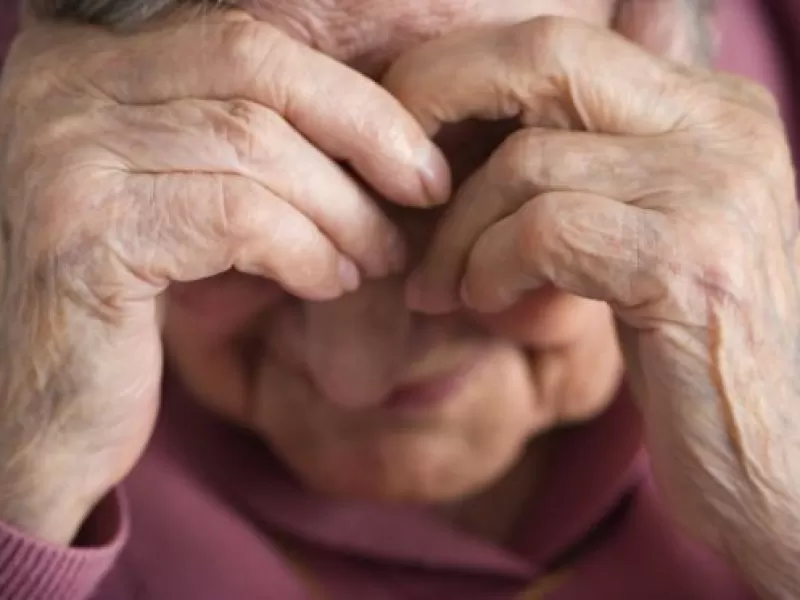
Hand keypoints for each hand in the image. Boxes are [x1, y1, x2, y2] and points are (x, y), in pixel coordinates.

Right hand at [0, 11, 448, 544]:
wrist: (43, 412)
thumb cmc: (132, 306)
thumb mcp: (184, 202)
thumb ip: (246, 148)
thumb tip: (377, 129)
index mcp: (86, 60)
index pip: (243, 38)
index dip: (347, 94)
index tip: (416, 155)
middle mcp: (60, 82)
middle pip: (254, 65)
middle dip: (365, 131)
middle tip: (426, 192)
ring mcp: (64, 150)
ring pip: (256, 144)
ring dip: (344, 210)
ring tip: (376, 257)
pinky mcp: (85, 229)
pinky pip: (238, 216)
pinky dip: (307, 251)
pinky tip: (330, 283)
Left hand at [384, 16, 799, 597]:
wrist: (771, 458)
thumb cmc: (686, 352)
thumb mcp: (637, 238)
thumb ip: (589, 165)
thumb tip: (490, 113)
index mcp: (708, 107)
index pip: (561, 39)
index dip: (461, 72)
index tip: (405, 130)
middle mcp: (724, 124)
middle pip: (544, 54)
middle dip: (437, 104)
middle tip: (392, 179)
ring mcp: (716, 187)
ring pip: (526, 162)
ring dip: (455, 233)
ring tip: (439, 286)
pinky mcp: (690, 262)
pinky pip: (544, 231)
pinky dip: (489, 269)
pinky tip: (488, 306)